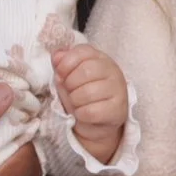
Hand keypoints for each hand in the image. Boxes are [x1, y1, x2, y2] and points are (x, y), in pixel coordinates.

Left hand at [52, 44, 128, 164]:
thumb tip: (57, 56)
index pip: (83, 51)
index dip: (66, 63)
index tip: (60, 74)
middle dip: (70, 85)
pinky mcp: (118, 110)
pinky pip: (91, 111)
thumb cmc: (81, 96)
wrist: (95, 123)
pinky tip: (82, 114)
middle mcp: (113, 71)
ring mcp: (118, 90)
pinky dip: (81, 114)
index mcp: (100, 58)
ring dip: (74, 101)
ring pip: (87, 93)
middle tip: (70, 92)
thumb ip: (62, 64)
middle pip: (85, 71)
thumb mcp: (68, 77)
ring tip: (77, 104)